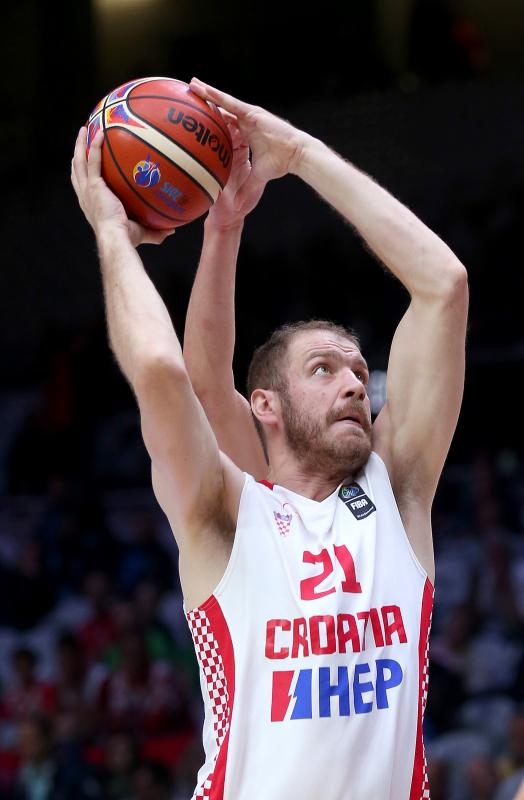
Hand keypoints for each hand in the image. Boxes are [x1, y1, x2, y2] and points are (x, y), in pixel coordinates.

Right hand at [70, 128, 175, 247]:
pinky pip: (93, 160)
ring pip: (80, 161)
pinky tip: (100, 133)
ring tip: (84, 130)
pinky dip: (95, 146)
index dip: (83, 174)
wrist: (116, 238)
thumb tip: (171, 231)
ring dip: (80, 144)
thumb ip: (155, 231)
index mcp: (91, 205)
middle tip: (81, 141)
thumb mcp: (141, 233)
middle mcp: (85, 196)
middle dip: (77, 155)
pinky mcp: (94, 185)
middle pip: (77, 170)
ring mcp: (88, 190)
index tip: (86, 164)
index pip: (83, 187)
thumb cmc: (126, 239)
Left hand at [189, 78, 307, 215]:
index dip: (211, 120)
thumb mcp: (256, 177)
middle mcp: (245, 122)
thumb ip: (245, 186)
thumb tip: (236, 203)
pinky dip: (218, 96)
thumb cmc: (280, 164)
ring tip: (192, 84)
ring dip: (208, 93)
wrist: (295, 155)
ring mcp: (248, 116)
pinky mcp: (252, 113)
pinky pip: (231, 103)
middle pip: (221, 110)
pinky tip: (205, 89)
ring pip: (223, 102)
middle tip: (189, 93)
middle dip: (206, 101)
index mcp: (245, 134)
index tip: (196, 119)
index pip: (225, 124)